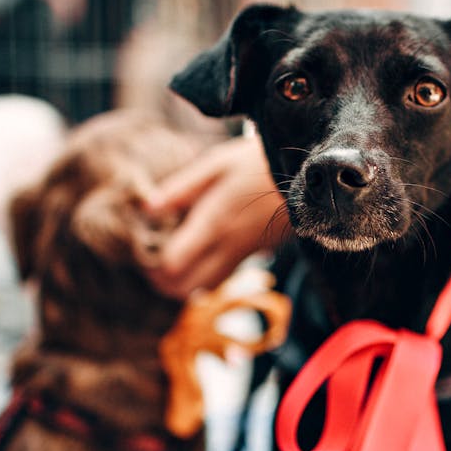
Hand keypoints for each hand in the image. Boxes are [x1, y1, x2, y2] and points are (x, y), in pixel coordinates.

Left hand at [145, 136, 289, 298]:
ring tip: (171, 261)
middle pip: (185, 287)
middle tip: (151, 262)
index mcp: (213, 223)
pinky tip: (196, 255)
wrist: (308, 175)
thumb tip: (146, 208)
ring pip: (205, 288)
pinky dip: (203, 277)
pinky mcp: (255, 255)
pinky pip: (222, 278)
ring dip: (183, 284)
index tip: (143, 248)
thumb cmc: (257, 162)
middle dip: (162, 281)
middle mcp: (228, 247)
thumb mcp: (216, 164)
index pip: (172, 265)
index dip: (151, 265)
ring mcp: (244, 254)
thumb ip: (180, 189)